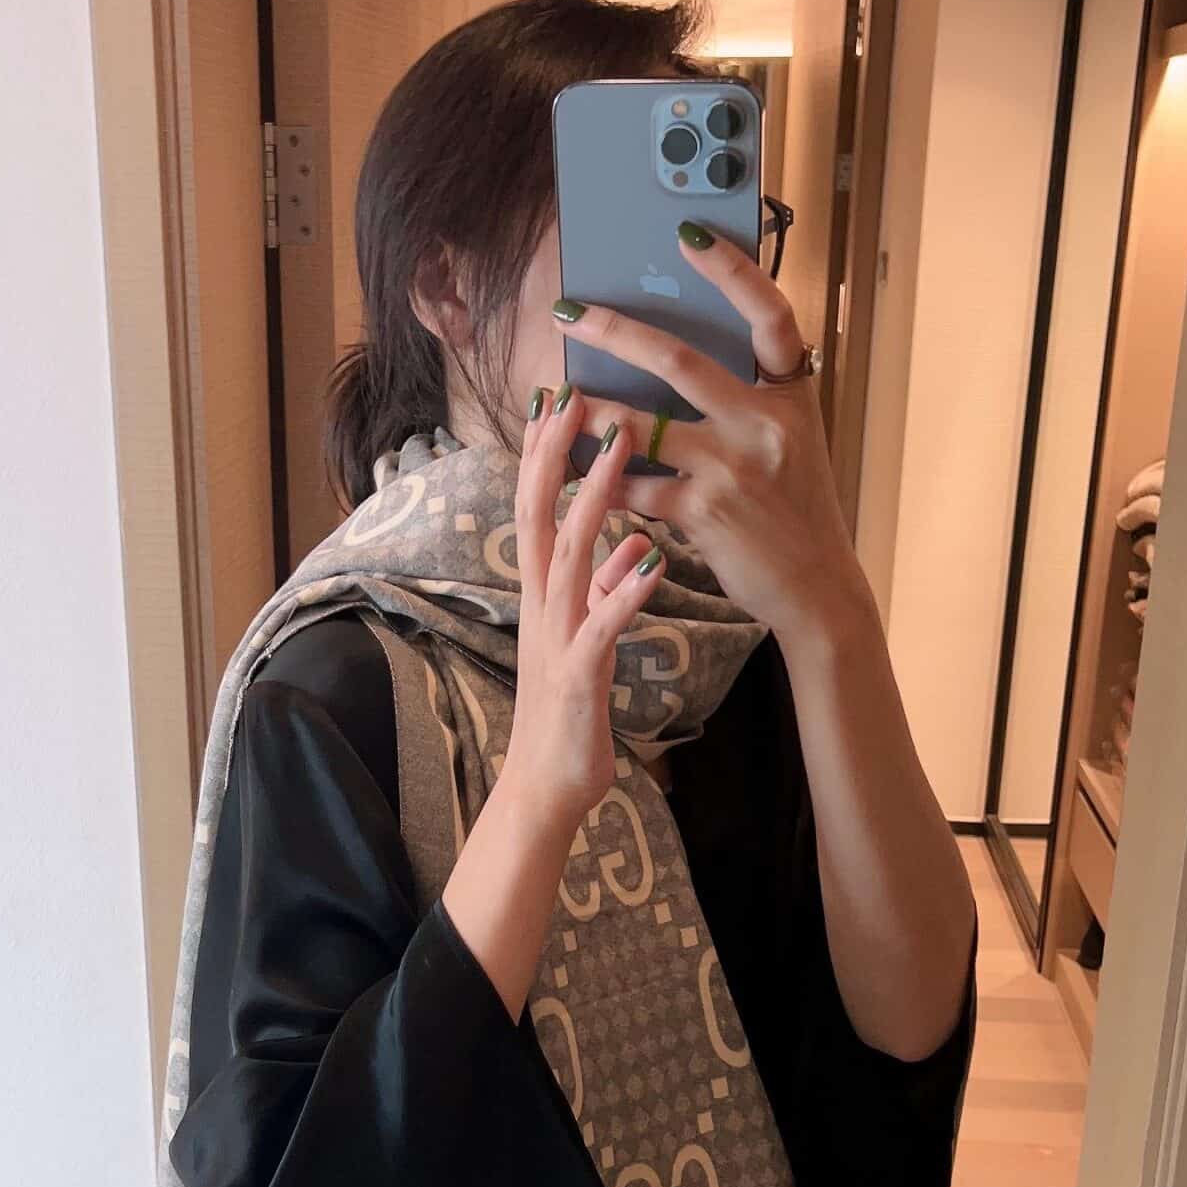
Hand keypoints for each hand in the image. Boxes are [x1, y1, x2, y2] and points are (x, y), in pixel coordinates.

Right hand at [504, 381, 660, 825]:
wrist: (545, 792)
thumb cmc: (568, 718)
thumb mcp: (587, 640)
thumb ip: (602, 590)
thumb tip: (630, 543)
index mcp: (543, 598)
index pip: (538, 511)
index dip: (546, 455)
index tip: (561, 399)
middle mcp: (540, 608)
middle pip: (541, 516)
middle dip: (556, 454)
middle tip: (574, 394)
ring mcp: (556, 640)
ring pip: (569, 556)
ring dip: (595, 500)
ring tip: (619, 448)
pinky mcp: (577, 678)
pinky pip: (600, 626)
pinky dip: (622, 592)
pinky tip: (648, 560)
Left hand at [551, 230, 868, 654]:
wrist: (816, 587)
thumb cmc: (796, 510)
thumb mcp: (791, 441)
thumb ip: (748, 400)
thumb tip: (674, 361)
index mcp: (791, 396)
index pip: (770, 315)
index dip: (732, 269)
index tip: (689, 234)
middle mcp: (764, 423)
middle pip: (677, 360)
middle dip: (612, 331)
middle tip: (568, 311)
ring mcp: (732, 467)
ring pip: (637, 425)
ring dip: (586, 410)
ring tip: (551, 398)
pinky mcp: (703, 511)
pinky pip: (633, 483)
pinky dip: (599, 476)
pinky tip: (572, 468)